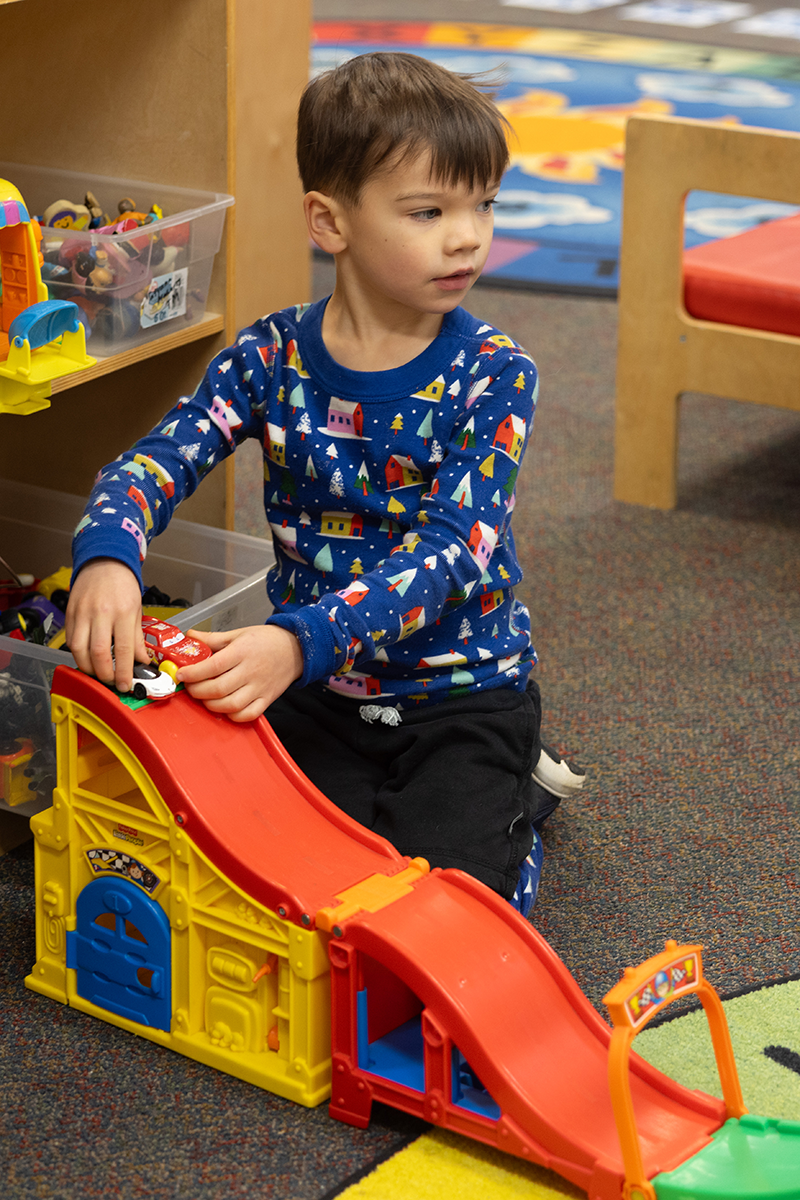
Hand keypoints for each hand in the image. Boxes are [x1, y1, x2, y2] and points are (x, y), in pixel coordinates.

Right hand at [65, 559, 148, 691]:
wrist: (104, 562)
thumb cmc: (123, 585)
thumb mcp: (137, 610)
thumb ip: (137, 638)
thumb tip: (141, 662)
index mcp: (123, 613)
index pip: (123, 650)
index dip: (124, 672)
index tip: (125, 685)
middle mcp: (101, 613)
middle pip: (98, 653)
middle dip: (104, 674)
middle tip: (111, 681)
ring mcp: (82, 613)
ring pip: (78, 649)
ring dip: (87, 667)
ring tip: (97, 672)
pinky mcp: (70, 613)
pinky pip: (70, 639)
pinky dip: (77, 653)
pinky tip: (86, 657)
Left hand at [176, 624, 303, 721]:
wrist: (296, 649)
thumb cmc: (266, 640)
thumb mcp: (238, 633)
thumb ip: (213, 638)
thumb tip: (191, 637)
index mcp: (242, 652)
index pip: (213, 665)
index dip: (194, 673)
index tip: (182, 674)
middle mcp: (251, 671)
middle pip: (219, 689)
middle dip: (197, 691)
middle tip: (190, 687)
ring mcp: (259, 688)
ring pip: (231, 705)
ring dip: (212, 705)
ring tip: (205, 697)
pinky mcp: (267, 699)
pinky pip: (248, 715)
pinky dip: (233, 715)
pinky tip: (225, 707)